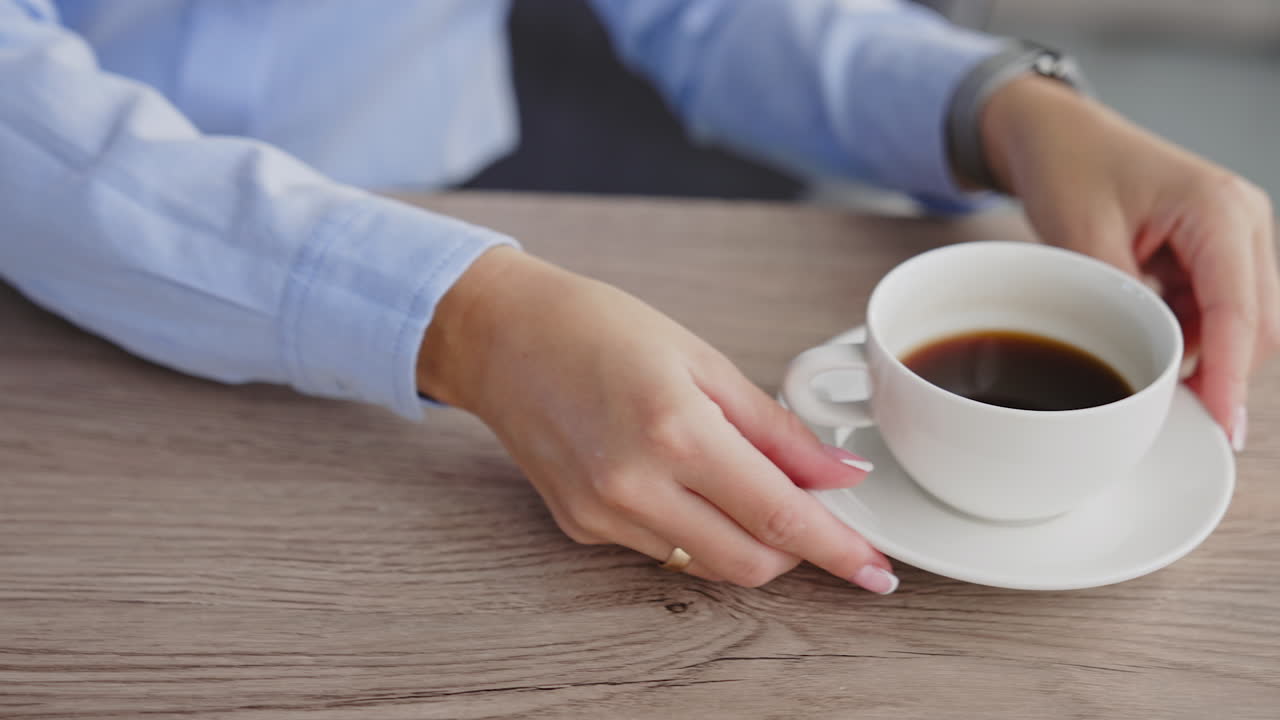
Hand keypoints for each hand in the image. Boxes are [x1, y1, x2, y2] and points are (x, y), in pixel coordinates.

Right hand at [417, 247, 895, 591]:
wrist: (501, 336)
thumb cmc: (596, 328)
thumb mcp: (702, 360)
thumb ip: (776, 429)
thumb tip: (838, 474)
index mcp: (675, 430)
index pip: (780, 516)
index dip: (839, 549)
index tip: (876, 568)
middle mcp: (634, 485)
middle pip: (749, 563)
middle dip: (797, 551)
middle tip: (813, 514)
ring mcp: (603, 514)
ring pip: (706, 565)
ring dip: (746, 541)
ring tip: (743, 483)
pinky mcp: (581, 527)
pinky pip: (663, 551)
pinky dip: (696, 531)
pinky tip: (686, 482)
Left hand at [982, 76, 1278, 448]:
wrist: (1055, 133)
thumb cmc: (1068, 165)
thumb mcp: (1082, 237)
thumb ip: (1122, 300)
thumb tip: (1155, 366)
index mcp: (1218, 209)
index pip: (1241, 313)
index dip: (1231, 378)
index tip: (1220, 428)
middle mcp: (1244, 220)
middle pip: (1257, 326)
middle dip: (1220, 373)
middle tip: (1166, 416)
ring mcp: (1237, 236)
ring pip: (1242, 323)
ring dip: (1202, 352)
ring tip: (1142, 361)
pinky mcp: (1219, 250)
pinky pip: (1219, 310)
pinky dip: (1190, 334)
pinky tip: (1147, 335)